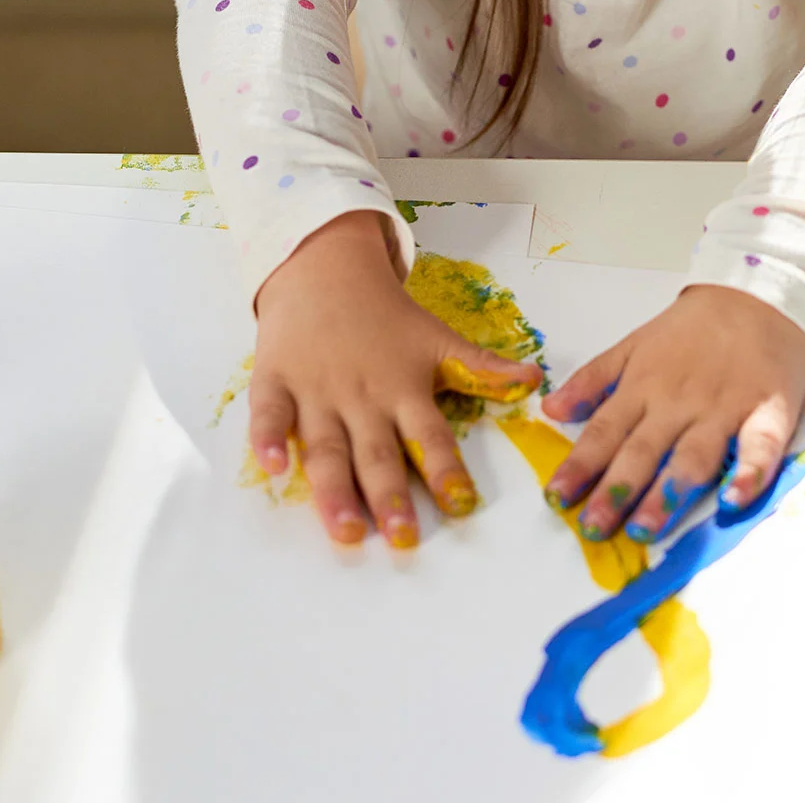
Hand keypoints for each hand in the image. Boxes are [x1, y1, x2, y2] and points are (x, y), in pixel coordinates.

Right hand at [252, 211, 542, 548]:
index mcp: (403, 387)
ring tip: (346, 530)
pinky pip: (269, 413)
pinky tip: (274, 468)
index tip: (461, 505)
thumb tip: (536, 381)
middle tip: (403, 538)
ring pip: (326, 446)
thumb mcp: (436, 339)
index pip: (430, 435)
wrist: (323, 268)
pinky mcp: (275, 380)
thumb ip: (481, 367)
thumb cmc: (385, 315)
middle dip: (390, 496)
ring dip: (335, 490)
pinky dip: (268, 439)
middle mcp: (362, 395)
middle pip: (377, 452)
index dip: (446, 470)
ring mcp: (316, 390)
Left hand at [540, 285, 804, 541]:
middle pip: (643, 451)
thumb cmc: (694, 328)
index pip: (605, 431)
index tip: (556, 498)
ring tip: (644, 529)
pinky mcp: (770, 411)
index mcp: (644, 386)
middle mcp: (679, 402)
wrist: (761, 294)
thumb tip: (550, 410)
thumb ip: (594, 379)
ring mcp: (725, 408)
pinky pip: (760, 447)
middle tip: (591, 528)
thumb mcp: (635, 344)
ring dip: (668, 494)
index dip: (580, 466)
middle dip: (615, 491)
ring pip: (693, 457)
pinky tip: (734, 501)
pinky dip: (749, 474)